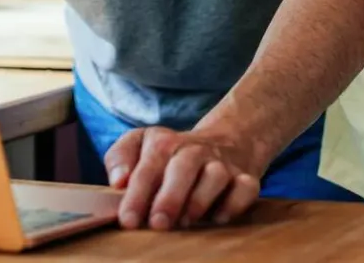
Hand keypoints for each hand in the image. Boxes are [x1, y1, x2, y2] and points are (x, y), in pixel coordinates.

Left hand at [103, 125, 266, 230]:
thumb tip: (118, 182)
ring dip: (200, 200)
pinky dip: (234, 204)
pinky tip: (219, 218)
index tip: (128, 220)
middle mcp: (194, 150)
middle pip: (182, 167)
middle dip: (170, 197)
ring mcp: (221, 163)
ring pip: (216, 175)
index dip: (137, 194)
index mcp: (163, 142)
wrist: (228, 140)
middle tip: (158, 223)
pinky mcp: (245, 177)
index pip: (148, 165)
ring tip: (186, 221)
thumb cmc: (171, 155)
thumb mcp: (141, 144)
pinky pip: (245, 188)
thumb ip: (120, 158)